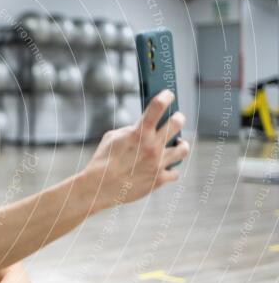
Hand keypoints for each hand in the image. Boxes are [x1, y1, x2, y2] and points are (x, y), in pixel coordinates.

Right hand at [83, 90, 189, 210]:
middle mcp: (152, 146)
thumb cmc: (102, 160)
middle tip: (176, 119)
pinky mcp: (158, 180)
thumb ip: (131, 130)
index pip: (158, 106)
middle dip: (178, 118)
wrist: (98, 188)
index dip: (166, 96)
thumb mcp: (112, 137)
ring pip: (183, 149)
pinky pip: (174, 172)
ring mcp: (158, 164)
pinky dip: (170, 169)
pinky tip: (165, 167)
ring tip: (177, 144)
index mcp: (139, 133)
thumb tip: (144, 128)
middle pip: (178, 123)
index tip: (168, 94)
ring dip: (180, 144)